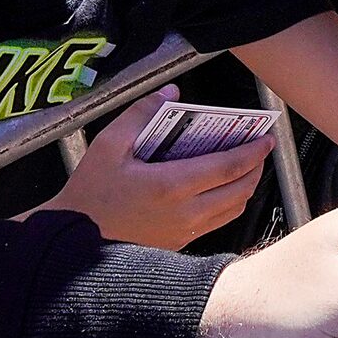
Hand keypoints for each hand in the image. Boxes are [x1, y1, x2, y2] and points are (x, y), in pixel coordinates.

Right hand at [42, 85, 274, 250]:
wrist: (70, 240)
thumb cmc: (89, 192)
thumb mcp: (109, 144)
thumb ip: (142, 113)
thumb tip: (171, 93)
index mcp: (170, 185)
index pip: (228, 167)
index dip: (253, 151)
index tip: (266, 137)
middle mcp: (183, 213)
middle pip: (239, 190)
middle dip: (256, 167)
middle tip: (259, 149)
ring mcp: (182, 233)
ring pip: (232, 210)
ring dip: (245, 187)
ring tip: (245, 167)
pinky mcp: (177, 244)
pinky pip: (215, 224)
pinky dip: (228, 205)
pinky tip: (220, 190)